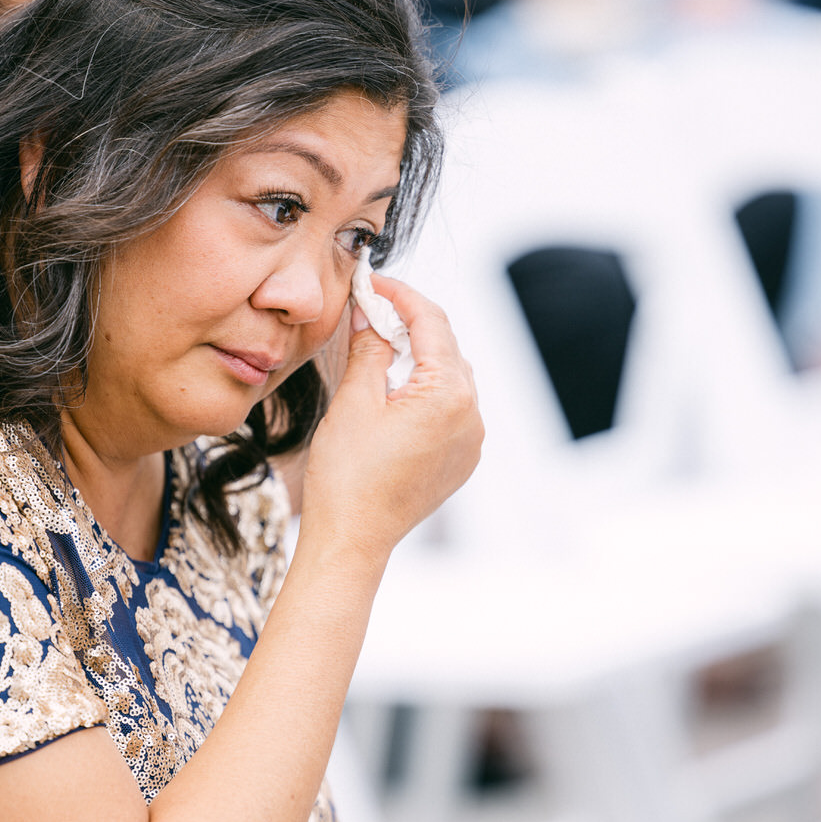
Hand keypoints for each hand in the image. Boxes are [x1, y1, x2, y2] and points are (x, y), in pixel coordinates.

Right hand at [299, 275, 482, 562]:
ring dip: (419, 355)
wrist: (353, 540)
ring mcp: (472, 440)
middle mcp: (473, 414)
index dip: (399, 295)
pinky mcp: (463, 459)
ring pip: (450, 376)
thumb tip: (371, 310)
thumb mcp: (354, 400)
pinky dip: (427, 389)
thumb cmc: (347, 477)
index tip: (371, 281)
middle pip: (445, 347)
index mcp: (449, 394)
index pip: (431, 322)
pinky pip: (452, 408)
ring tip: (380, 345)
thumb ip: (370, 346)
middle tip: (371, 308)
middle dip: (410, 323)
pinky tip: (395, 388)